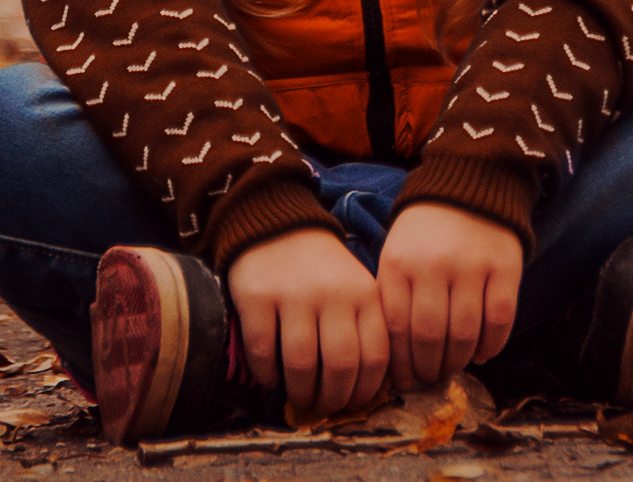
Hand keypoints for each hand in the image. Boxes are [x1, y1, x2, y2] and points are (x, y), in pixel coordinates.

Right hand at [224, 228, 390, 418]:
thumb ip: (364, 328)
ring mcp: (293, 295)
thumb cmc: (322, 269)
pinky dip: (267, 374)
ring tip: (300, 399)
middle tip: (324, 408)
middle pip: (340, 365)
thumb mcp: (356, 287)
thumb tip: (360, 389)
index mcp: (364, 294)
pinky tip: (271, 379)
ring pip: (301, 364)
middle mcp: (333, 294)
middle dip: (333, 398)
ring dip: (301, 392)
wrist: (276, 224)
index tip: (353, 406)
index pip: (375, 356)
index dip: (364, 391)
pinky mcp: (257, 297)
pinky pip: (262, 350)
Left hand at [376, 203, 521, 390]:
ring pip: (464, 333)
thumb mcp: (395, 256)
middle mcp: (434, 265)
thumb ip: (393, 301)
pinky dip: (491, 345)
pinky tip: (482, 354)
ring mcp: (472, 265)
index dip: (402, 364)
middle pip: (429, 337)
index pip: (396, 329)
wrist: (468, 186)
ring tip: (453, 368)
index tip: (405, 382)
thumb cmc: (424, 235)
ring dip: (458, 361)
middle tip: (430, 378)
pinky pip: (500, 319)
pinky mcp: (505, 266)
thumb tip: (396, 363)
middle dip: (429, 368)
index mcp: (399, 264)